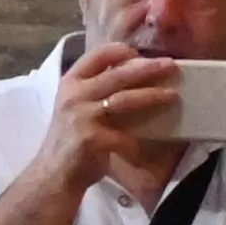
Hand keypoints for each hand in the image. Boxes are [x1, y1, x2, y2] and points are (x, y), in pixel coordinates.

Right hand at [34, 42, 185, 201]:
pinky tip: (147, 147)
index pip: (97, 54)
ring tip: (172, 95)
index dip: (121, 50)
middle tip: (170, 65)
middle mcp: (73, 95)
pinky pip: (123, 137)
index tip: (141, 54)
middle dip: (147, 68)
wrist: (53, 173)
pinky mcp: (89, 139)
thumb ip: (99, 90)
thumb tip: (139, 74)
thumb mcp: (79, 106)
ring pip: (123, 99)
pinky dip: (137, 143)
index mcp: (71, 83)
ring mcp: (80, 116)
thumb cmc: (72, 138)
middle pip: (117, 74)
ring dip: (151, 96)